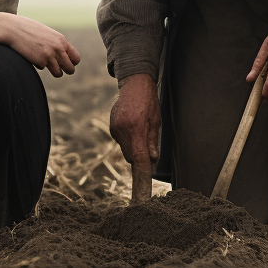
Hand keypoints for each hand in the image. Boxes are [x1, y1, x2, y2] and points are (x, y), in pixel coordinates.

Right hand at [0, 12, 80, 76]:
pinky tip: (31, 55)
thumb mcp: (47, 34)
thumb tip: (62, 55)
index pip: (76, 57)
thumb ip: (56, 43)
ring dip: (54, 72)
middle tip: (61, 70)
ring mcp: (49, 56)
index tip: (67, 63)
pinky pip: (42, 68)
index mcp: (62, 40)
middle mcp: (58, 48)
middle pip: (70, 68)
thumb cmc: (29, 29)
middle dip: (66, 71)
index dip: (72, 62)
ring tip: (47, 65)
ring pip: (58, 73)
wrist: (13, 29)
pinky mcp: (39, 61)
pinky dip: (38, 64)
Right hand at [109, 73, 159, 203]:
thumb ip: (152, 141)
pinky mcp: (112, 127)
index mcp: (136, 128)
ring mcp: (115, 129)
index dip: (142, 171)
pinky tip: (133, 126)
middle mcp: (123, 130)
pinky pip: (121, 141)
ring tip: (140, 131)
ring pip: (125, 150)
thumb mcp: (156, 120)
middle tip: (149, 148)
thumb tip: (152, 158)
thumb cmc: (149, 102)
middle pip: (130, 156)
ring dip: (133, 147)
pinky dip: (128, 140)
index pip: (138, 157)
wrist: (134, 85)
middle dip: (139, 157)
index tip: (144, 182)